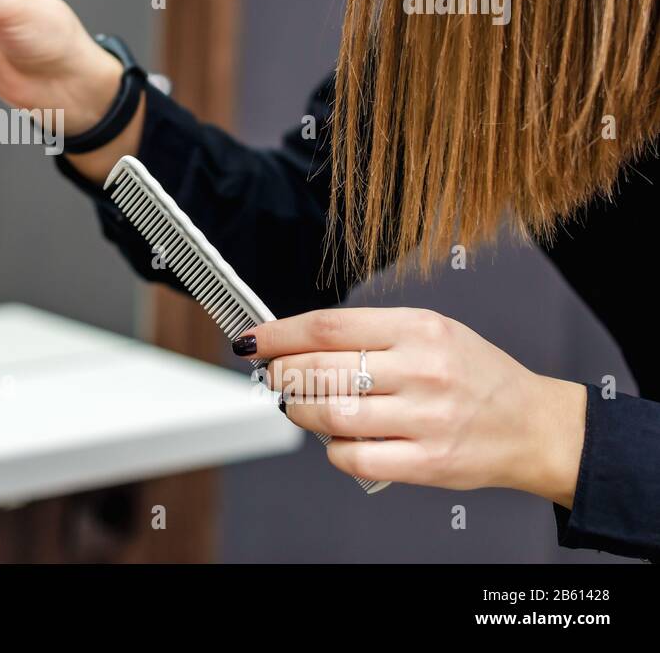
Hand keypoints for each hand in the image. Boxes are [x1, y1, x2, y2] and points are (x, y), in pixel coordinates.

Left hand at [249, 306, 586, 506]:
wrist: (534, 426)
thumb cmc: (476, 377)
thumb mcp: (430, 333)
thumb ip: (371, 336)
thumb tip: (299, 343)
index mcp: (419, 328)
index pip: (327, 326)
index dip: (279, 334)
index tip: (254, 341)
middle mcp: (422, 370)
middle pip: (320, 369)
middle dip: (281, 374)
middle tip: (274, 376)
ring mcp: (426, 418)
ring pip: (330, 414)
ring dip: (300, 411)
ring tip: (300, 406)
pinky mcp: (428, 462)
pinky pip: (353, 457)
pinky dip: (333, 449)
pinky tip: (338, 440)